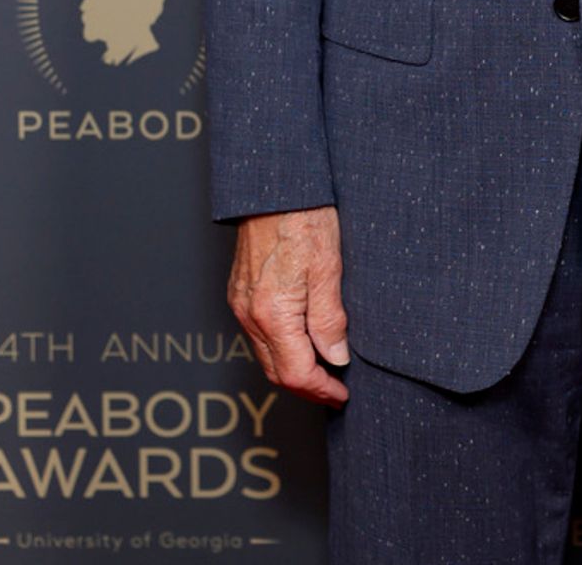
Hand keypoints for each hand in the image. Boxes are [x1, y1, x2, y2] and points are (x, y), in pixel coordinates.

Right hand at [227, 205, 350, 407]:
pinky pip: (258, 334)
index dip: (321, 390)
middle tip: (336, 389)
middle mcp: (250, 314)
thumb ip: (329, 318)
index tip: (342, 395)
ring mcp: (241, 303)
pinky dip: (281, 348)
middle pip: (277, 371)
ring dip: (294, 369)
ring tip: (324, 368)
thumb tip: (335, 357)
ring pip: (266, 355)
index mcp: (273, 313)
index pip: (296, 373)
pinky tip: (302, 341)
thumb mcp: (329, 267)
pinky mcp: (240, 292)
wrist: (274, 185)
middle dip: (307, 386)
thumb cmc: (304, 217)